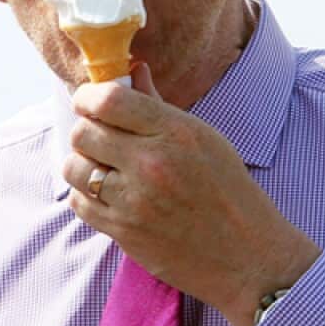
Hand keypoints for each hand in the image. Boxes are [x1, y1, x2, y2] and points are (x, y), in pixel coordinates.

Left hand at [62, 63, 318, 325]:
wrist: (251, 258)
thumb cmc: (228, 191)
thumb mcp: (203, 137)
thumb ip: (157, 104)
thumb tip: (131, 68)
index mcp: (174, 132)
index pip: (106, 99)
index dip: (87, 97)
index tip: (88, 102)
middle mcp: (152, 163)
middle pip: (82, 132)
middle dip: (87, 132)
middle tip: (103, 140)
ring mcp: (135, 200)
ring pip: (74, 167)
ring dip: (84, 166)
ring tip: (106, 169)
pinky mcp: (123, 231)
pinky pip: (78, 202)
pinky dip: (87, 197)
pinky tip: (109, 195)